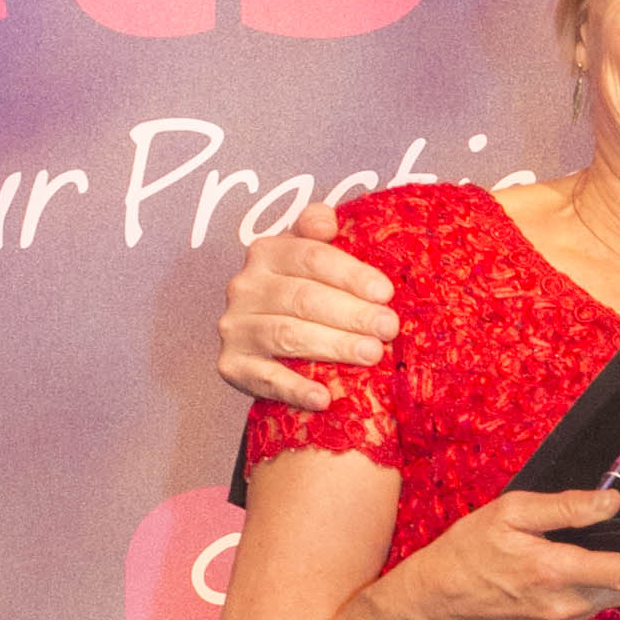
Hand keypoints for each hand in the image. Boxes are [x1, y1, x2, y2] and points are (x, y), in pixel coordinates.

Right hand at [217, 199, 401, 411]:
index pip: (311, 257)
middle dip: (352, 313)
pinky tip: (324, 398)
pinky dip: (296, 389)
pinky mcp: (231, 365)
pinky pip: (266, 379)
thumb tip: (328, 221)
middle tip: (389, 328)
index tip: (386, 293)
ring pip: (287, 335)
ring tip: (372, 355)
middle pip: (303, 297)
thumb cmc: (302, 294)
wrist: (265, 344)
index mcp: (267, 252)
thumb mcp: (308, 257)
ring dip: (334, 346)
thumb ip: (317, 232)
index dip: (351, 274)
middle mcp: (245, 286)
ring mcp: (235, 327)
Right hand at [392, 494, 619, 619]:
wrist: (438, 603)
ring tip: (570, 557)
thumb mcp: (511, 511)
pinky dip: (585, 591)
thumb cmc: (469, 550)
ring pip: (609, 598)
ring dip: (609, 577)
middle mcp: (565, 606)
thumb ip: (566, 507)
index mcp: (557, 571)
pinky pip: (588, 610)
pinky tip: (553, 580)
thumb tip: (611, 502)